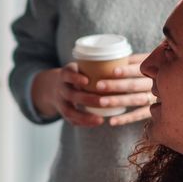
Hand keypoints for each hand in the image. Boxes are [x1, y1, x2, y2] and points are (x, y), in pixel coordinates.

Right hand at [31, 53, 151, 127]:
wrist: (55, 85)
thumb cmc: (77, 73)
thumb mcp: (80, 65)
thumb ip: (97, 64)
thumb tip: (127, 59)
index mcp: (65, 74)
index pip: (67, 74)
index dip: (75, 77)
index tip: (87, 80)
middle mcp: (61, 88)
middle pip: (71, 95)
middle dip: (87, 99)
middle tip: (103, 101)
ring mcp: (61, 102)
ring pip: (69, 111)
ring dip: (85, 116)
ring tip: (100, 120)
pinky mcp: (64, 112)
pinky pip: (71, 120)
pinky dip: (84, 123)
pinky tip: (97, 122)